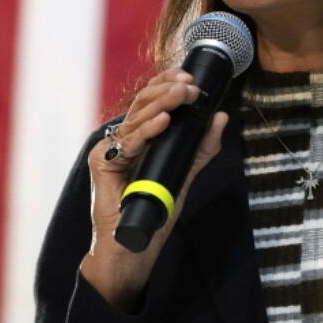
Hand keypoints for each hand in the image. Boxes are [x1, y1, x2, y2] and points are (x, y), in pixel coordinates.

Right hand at [79, 67, 228, 310]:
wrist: (134, 247)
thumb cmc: (155, 211)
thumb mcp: (185, 173)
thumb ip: (201, 147)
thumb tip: (220, 117)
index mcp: (140, 137)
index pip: (151, 101)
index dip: (167, 83)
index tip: (189, 76)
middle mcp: (123, 140)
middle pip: (143, 104)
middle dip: (168, 89)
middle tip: (191, 84)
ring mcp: (110, 150)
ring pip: (136, 118)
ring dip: (162, 103)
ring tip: (182, 94)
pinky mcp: (102, 164)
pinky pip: (128, 143)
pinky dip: (147, 130)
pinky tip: (164, 121)